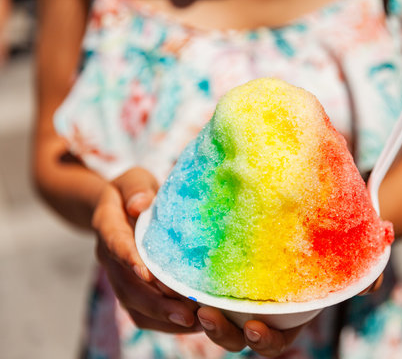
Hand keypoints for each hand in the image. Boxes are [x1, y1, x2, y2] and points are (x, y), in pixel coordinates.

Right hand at [92, 167, 201, 333]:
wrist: (118, 206)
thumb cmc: (133, 191)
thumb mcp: (133, 180)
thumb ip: (136, 188)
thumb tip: (140, 203)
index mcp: (108, 225)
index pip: (116, 242)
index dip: (129, 258)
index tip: (147, 274)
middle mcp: (109, 255)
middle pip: (126, 284)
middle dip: (154, 300)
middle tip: (184, 313)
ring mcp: (118, 275)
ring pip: (132, 302)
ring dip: (161, 316)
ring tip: (191, 322)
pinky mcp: (129, 287)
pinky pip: (140, 311)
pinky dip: (162, 321)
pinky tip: (189, 324)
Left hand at [195, 273, 384, 355]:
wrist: (305, 233)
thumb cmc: (327, 256)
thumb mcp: (346, 264)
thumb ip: (361, 277)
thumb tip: (373, 285)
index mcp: (283, 323)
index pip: (269, 344)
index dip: (262, 342)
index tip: (255, 328)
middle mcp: (255, 315)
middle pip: (232, 336)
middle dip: (219, 333)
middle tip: (207, 315)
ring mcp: (235, 299)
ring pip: (211, 314)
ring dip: (196, 312)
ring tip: (185, 295)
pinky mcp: (220, 277)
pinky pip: (201, 286)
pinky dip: (187, 283)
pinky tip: (177, 268)